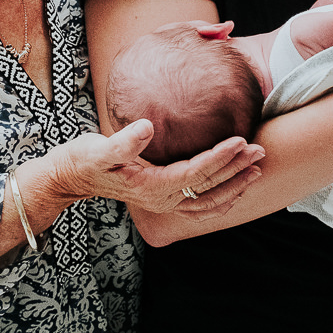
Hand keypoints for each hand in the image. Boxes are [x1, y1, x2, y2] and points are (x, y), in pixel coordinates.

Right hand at [45, 120, 264, 218]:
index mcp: (151, 186)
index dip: (219, 157)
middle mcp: (162, 200)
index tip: (240, 140)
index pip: (195, 173)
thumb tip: (146, 127)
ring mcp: (164, 204)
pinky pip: (201, 206)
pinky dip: (223, 198)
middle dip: (236, 168)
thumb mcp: (97, 148)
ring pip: (209, 201)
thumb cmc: (84, 160)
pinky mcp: (164, 200)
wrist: (72, 178)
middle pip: (209, 187)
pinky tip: (238, 187)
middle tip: (260, 149)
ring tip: (257, 168)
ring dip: (235, 185)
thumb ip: (122, 141)